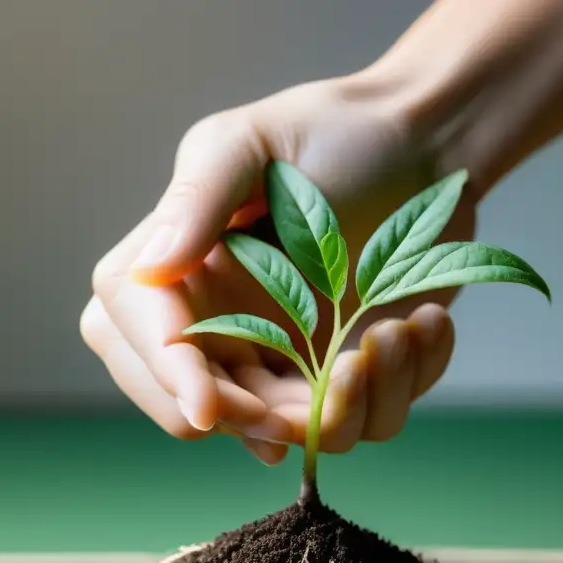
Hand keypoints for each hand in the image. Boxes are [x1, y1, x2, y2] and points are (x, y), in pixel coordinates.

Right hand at [81, 74, 476, 464]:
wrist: (423, 144)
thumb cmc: (331, 131)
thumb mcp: (247, 144)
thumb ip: (194, 203)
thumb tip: (146, 272)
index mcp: (177, 272)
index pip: (138, 342)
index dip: (167, 381)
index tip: (204, 407)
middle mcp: (219, 324)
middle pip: (196, 410)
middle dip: (249, 419)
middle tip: (305, 402)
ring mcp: (284, 356)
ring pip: (288, 430)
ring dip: (347, 402)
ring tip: (394, 332)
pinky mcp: (343, 373)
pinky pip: (362, 419)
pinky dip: (399, 385)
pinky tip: (425, 324)